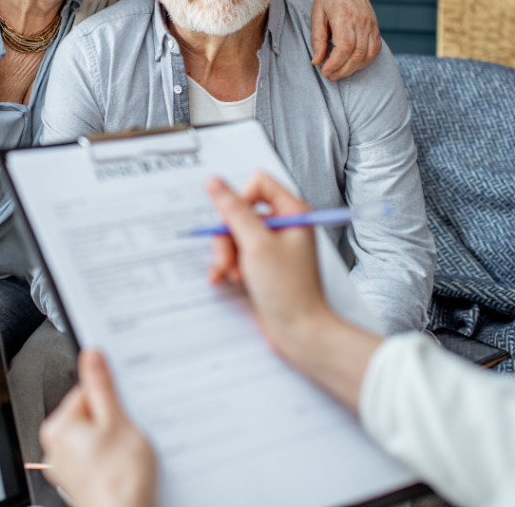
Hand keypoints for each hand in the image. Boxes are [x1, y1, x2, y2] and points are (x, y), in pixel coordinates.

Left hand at [40, 350, 158, 506]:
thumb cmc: (121, 480)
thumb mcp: (117, 421)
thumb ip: (102, 386)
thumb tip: (91, 356)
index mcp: (58, 428)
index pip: (85, 392)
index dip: (111, 400)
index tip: (124, 410)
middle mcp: (55, 447)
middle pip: (90, 413)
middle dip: (112, 420)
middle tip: (127, 435)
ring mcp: (68, 466)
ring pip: (96, 435)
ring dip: (114, 439)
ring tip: (126, 454)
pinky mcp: (81, 478)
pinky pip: (97, 454)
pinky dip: (111, 456)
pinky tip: (123, 466)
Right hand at [205, 173, 381, 410]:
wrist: (300, 331)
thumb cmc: (289, 289)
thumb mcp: (256, 244)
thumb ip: (234, 210)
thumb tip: (215, 182)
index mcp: (292, 212)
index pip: (258, 184)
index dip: (241, 201)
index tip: (236, 223)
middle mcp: (283, 225)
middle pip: (240, 212)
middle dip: (228, 236)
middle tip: (228, 258)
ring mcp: (272, 246)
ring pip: (234, 235)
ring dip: (226, 255)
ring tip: (231, 275)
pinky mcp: (262, 265)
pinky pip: (236, 255)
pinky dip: (229, 267)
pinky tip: (227, 280)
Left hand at [304, 0, 381, 80]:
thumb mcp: (316, 15)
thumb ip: (317, 39)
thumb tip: (316, 61)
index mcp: (343, 15)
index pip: (345, 46)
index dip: (335, 63)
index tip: (325, 71)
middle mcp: (360, 20)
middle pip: (357, 53)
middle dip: (343, 70)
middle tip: (330, 76)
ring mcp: (370, 24)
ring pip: (368, 54)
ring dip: (354, 68)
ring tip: (340, 73)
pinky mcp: (375, 27)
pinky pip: (375, 49)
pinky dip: (365, 61)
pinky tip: (353, 65)